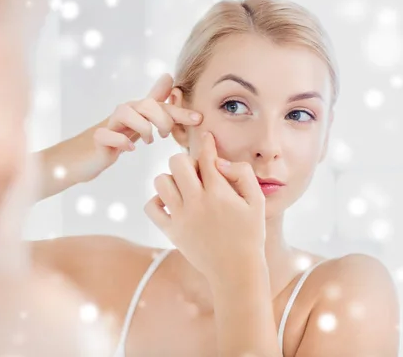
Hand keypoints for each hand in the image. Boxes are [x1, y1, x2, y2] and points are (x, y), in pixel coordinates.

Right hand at [88, 74, 201, 177]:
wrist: (88, 154)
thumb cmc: (118, 136)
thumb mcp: (140, 119)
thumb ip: (156, 102)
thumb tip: (169, 76)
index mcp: (137, 109)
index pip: (161, 105)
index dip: (180, 110)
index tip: (198, 119)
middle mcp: (124, 112)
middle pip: (146, 105)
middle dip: (162, 119)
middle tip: (165, 135)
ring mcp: (109, 124)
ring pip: (126, 113)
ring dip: (143, 127)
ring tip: (150, 141)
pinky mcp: (99, 139)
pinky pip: (107, 134)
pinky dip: (121, 141)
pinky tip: (130, 148)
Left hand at [144, 131, 265, 284]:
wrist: (236, 271)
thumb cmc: (250, 234)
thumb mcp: (257, 202)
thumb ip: (242, 175)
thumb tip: (219, 162)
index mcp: (219, 193)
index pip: (206, 157)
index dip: (207, 144)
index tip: (206, 138)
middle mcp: (197, 202)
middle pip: (177, 162)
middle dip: (186, 160)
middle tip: (197, 173)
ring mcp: (181, 217)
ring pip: (161, 181)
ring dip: (171, 179)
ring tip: (184, 189)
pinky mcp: (171, 231)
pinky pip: (151, 207)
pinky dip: (158, 201)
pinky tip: (172, 204)